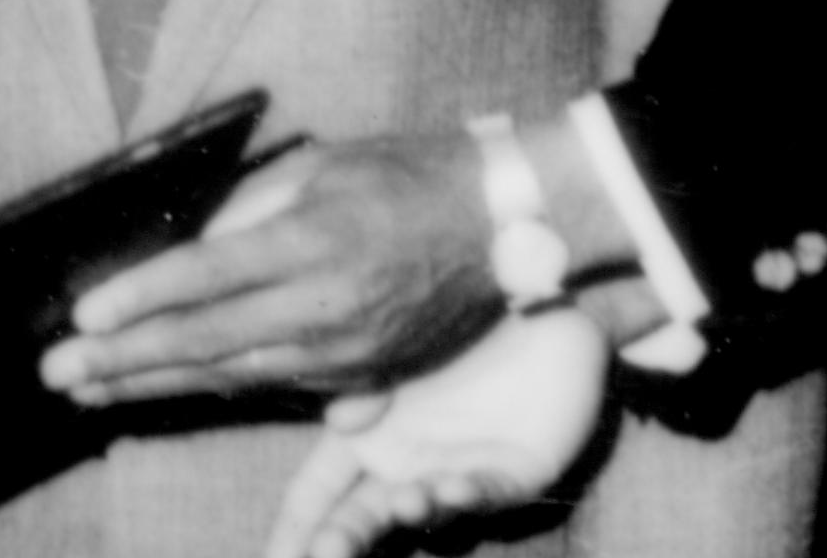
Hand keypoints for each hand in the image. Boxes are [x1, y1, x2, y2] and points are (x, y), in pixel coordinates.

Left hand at [39, 135, 500, 403]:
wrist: (504, 223)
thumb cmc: (408, 176)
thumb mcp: (325, 167)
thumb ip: (253, 210)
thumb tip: (189, 248)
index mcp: (316, 242)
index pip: (208, 277)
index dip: (141, 300)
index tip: (84, 316)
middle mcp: (327, 308)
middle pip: (205, 342)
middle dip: (123, 361)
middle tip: (57, 372)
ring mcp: (345, 352)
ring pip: (230, 376)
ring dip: (154, 385)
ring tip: (91, 389)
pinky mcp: (361, 376)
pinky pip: (270, 385)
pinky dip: (210, 388)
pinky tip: (162, 391)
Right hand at [263, 307, 610, 557]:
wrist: (535, 294)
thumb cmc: (455, 317)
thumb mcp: (388, 348)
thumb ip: (359, 386)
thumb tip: (341, 423)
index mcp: (365, 440)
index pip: (315, 494)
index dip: (291, 532)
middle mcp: (406, 466)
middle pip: (358, 516)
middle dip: (335, 542)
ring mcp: (456, 473)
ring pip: (421, 510)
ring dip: (407, 514)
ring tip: (402, 505)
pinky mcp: (513, 471)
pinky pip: (486, 490)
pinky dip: (466, 492)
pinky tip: (449, 485)